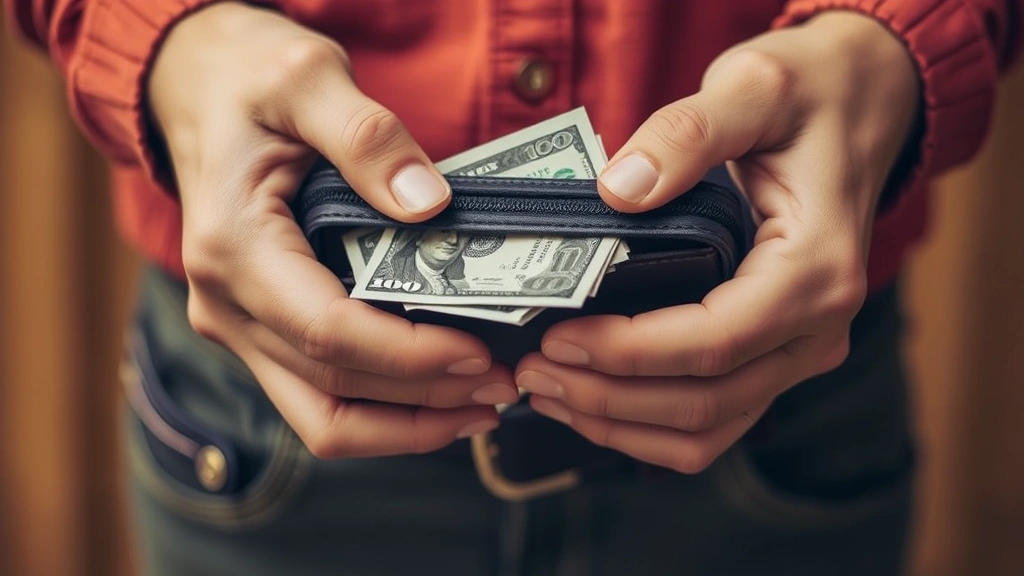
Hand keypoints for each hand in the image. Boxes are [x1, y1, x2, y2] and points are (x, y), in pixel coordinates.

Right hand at [148, 3, 517, 457]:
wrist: (197, 89)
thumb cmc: (248, 80)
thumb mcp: (306, 78)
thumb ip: (365, 136)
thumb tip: (429, 206)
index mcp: (233, 247)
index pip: (327, 330)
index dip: (409, 355)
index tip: (480, 354)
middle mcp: (226, 304)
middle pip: (332, 387)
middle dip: (425, 398)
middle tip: (504, 384)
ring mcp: (240, 325)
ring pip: (322, 414)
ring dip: (406, 425)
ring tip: (482, 406)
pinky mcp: (260, 330)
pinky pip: (320, 395)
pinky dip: (383, 411)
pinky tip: (440, 396)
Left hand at [515, 12, 918, 472]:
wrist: (860, 104)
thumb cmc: (812, 96)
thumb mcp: (755, 85)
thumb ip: (688, 133)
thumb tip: (618, 190)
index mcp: (816, 271)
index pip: (714, 341)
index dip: (628, 352)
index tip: (557, 338)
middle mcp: (817, 327)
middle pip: (705, 401)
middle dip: (608, 397)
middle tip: (532, 371)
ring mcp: (799, 350)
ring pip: (706, 427)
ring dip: (621, 424)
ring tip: (548, 391)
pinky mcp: (775, 355)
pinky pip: (713, 417)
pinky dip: (648, 423)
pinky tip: (592, 400)